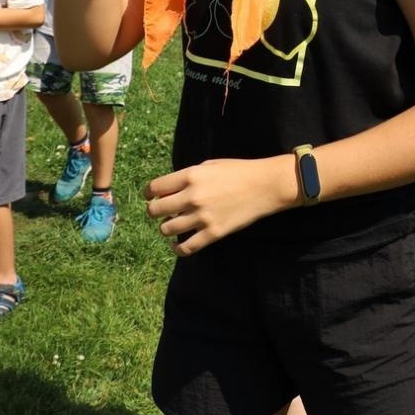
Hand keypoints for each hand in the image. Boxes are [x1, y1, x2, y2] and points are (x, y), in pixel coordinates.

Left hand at [143, 156, 295, 256]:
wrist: (266, 186)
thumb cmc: (239, 171)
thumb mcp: (210, 165)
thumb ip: (188, 177)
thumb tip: (169, 189)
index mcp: (191, 176)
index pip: (155, 187)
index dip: (149, 193)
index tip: (150, 197)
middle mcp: (193, 196)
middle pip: (156, 210)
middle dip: (154, 211)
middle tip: (160, 212)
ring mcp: (203, 216)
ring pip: (167, 229)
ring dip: (166, 228)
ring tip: (173, 225)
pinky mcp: (214, 233)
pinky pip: (186, 247)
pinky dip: (177, 249)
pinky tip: (176, 246)